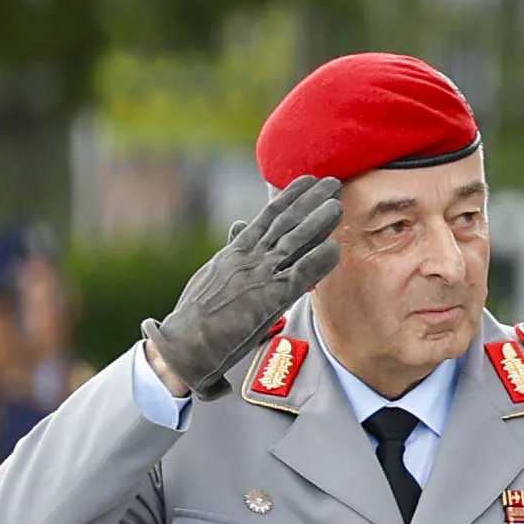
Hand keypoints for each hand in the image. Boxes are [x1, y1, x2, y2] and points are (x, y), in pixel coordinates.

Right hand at [142, 176, 343, 399]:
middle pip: (284, 223)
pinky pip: (298, 277)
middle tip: (333, 182)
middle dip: (310, 202)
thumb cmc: (201, 312)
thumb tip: (239, 226)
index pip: (268, 217)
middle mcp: (249, 258)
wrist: (186, 342)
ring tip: (337, 204)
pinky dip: (317, 262)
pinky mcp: (267, 300)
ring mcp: (258, 276)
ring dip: (317, 223)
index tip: (309, 180)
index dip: (290, 197)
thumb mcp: (216, 272)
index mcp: (237, 251)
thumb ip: (233, 248)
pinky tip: (335, 249)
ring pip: (292, 242)